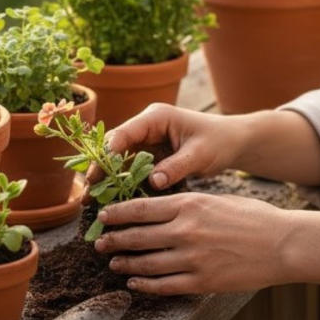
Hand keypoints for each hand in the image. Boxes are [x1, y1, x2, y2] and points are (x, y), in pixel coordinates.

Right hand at [83, 104, 242, 202]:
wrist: (232, 143)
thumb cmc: (218, 142)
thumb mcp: (200, 154)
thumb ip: (176, 166)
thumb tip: (153, 182)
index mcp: (156, 117)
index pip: (125, 133)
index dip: (109, 153)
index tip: (98, 174)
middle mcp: (146, 127)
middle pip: (115, 146)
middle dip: (101, 169)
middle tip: (87, 192)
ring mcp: (147, 141)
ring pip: (119, 159)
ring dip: (107, 179)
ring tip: (91, 201)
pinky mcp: (150, 155)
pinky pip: (130, 169)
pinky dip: (121, 183)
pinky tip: (111, 201)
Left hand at [92, 192, 288, 294]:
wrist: (282, 244)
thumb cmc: (252, 217)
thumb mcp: (216, 199)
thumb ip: (187, 205)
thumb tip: (159, 209)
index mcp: (189, 205)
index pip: (141, 208)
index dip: (117, 214)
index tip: (102, 216)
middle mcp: (186, 230)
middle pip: (137, 236)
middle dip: (113, 240)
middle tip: (99, 243)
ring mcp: (193, 258)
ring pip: (146, 263)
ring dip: (126, 264)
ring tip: (114, 264)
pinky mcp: (202, 282)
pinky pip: (164, 285)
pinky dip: (145, 285)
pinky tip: (135, 283)